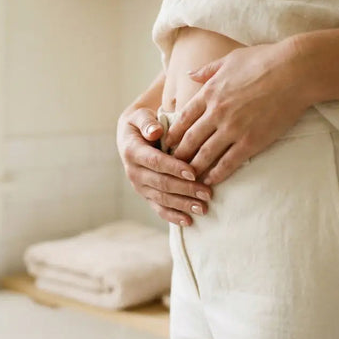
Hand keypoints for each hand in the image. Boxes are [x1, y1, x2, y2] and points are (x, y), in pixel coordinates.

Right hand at [116, 106, 212, 225]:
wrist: (132, 135)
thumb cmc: (141, 123)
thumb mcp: (140, 116)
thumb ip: (147, 122)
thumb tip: (155, 132)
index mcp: (132, 151)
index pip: (155, 162)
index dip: (174, 168)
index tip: (193, 172)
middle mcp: (134, 172)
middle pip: (161, 183)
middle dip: (185, 189)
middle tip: (207, 193)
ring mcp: (140, 186)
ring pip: (162, 199)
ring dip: (183, 205)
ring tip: (203, 208)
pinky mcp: (146, 194)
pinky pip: (159, 208)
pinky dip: (173, 216)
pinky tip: (189, 221)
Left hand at [164, 37, 312, 185]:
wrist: (294, 71)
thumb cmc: (264, 60)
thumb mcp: (229, 59)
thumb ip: (207, 70)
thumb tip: (190, 73)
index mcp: (209, 92)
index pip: (183, 118)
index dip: (173, 134)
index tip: (167, 144)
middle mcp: (216, 112)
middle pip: (189, 140)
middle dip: (178, 155)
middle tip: (171, 166)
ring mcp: (233, 128)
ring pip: (205, 155)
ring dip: (193, 168)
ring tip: (186, 179)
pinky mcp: (251, 141)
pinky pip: (229, 163)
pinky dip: (217, 174)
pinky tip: (210, 180)